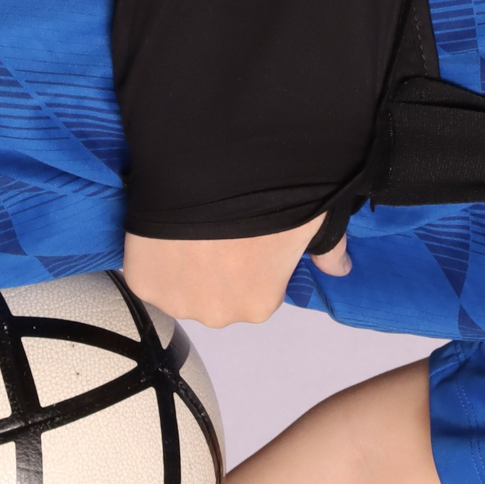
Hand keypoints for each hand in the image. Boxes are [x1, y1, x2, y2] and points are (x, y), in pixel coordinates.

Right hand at [120, 213, 350, 327]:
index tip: (242, 236)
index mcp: (260, 304)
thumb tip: (341, 268)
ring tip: (188, 230)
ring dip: (182, 268)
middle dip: (215, 269)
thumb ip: (328, 248)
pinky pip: (148, 275)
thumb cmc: (270, 195)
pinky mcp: (142, 284)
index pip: (253, 290)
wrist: (213, 169)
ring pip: (180, 289)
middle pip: (215, 295)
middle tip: (214, 231)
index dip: (247, 261)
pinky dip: (152, 258)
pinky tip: (163, 233)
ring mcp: (176, 302)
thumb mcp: (312, 219)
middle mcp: (219, 314)